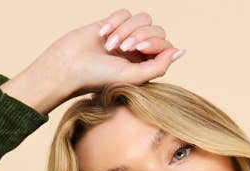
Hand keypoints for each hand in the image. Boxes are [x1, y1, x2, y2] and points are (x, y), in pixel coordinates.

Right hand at [8, 11, 185, 111]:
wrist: (69, 65)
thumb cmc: (98, 77)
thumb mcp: (131, 77)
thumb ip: (158, 66)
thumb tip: (180, 52)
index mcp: (146, 66)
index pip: (165, 46)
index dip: (154, 42)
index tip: (136, 48)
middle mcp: (138, 52)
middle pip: (156, 29)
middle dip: (140, 34)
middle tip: (122, 47)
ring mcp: (126, 37)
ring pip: (142, 19)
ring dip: (126, 29)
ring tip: (110, 44)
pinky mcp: (113, 25)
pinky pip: (125, 13)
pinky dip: (114, 21)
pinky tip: (102, 34)